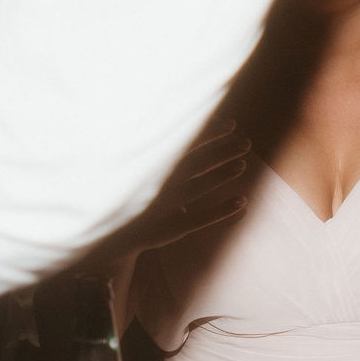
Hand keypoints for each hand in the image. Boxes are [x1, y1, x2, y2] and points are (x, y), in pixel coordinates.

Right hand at [79, 124, 250, 268]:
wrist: (113, 235)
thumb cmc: (131, 198)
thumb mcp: (143, 174)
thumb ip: (165, 157)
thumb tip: (180, 134)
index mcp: (156, 169)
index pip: (189, 146)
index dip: (211, 134)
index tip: (233, 125)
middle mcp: (162, 184)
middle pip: (198, 163)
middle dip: (223, 152)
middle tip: (246, 143)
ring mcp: (169, 205)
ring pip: (201, 187)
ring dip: (223, 175)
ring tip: (243, 164)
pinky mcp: (175, 227)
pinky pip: (204, 218)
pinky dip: (224, 210)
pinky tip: (243, 201)